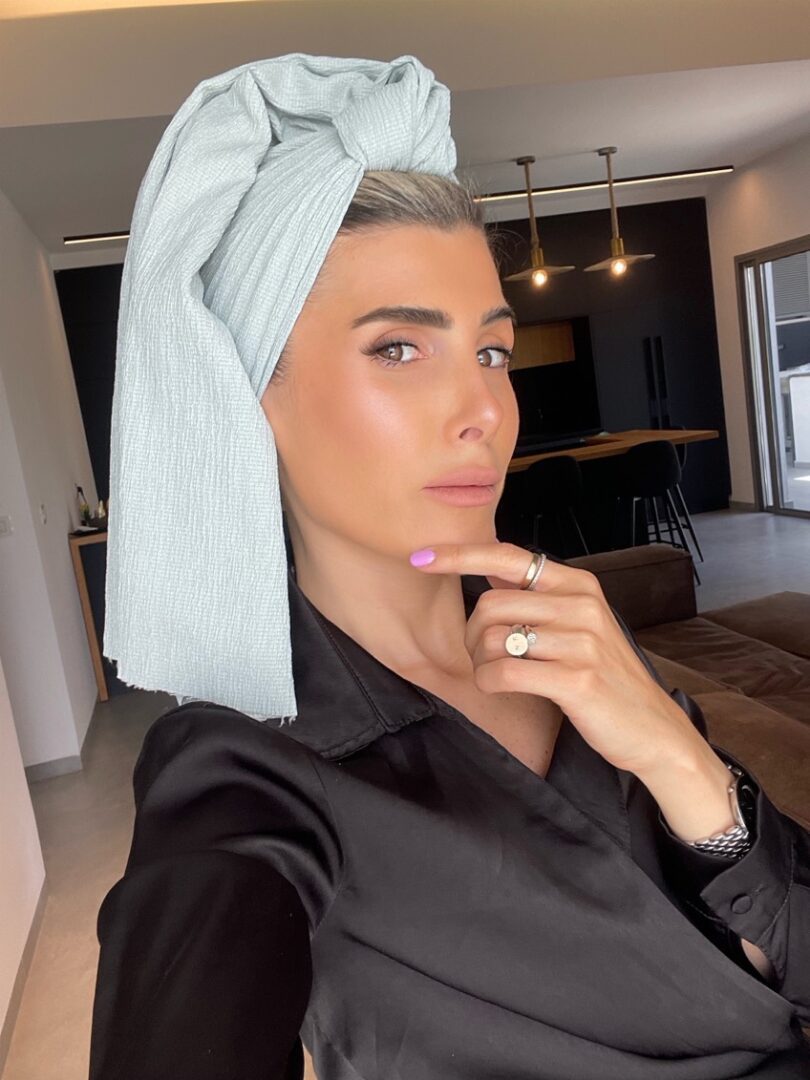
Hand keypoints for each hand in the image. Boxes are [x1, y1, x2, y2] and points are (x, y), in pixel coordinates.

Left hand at [409, 540, 706, 778]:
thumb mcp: (578, 623)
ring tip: (499, 674)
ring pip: (492, 639)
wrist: (651, 729)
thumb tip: (489, 564)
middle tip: (484, 656)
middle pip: (489, 605)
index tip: (420, 557)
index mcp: (578, 584)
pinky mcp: (577, 679)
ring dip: (481, 662)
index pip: (507, 555)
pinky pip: (503, 672)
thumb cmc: (604, 677)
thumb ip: (536, 595)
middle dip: (472, 635)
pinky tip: (500, 688)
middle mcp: (581, 604)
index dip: (458, 554)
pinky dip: (489, 682)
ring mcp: (582, 641)